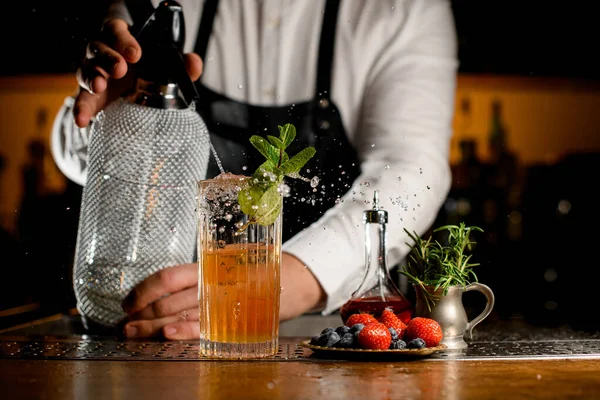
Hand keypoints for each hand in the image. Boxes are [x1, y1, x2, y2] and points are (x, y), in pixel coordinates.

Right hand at [74, 18, 202, 127]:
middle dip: (108, 58)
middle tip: (120, 69)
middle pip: (98, 49)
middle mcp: (102, 53)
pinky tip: (82, 120)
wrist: (134, 88)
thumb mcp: (164, 63)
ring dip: (92, 78)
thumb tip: (194, 64)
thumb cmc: (147, 68)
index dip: (123, 41)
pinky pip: (81, 100)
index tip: (136, 54)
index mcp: (120, 40)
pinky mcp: (90, 95)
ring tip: (99, 87)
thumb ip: (180, 62)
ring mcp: (93, 73)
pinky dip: (80, 110)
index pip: (115, 31)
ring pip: (86, 70)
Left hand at [121, 253, 325, 339]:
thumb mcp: (227, 261)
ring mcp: (223, 300)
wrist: (293, 278)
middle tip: (123, 326)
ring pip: (181, 314)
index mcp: (208, 265)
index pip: (168, 277)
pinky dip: (184, 331)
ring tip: (132, 334)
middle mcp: (212, 281)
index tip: (127, 303)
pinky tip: (167, 335)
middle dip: (141, 315)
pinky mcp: (235, 317)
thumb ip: (200, 273)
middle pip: (169, 299)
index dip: (143, 290)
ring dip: (152, 327)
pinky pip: (206, 326)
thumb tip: (163, 291)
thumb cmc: (257, 269)